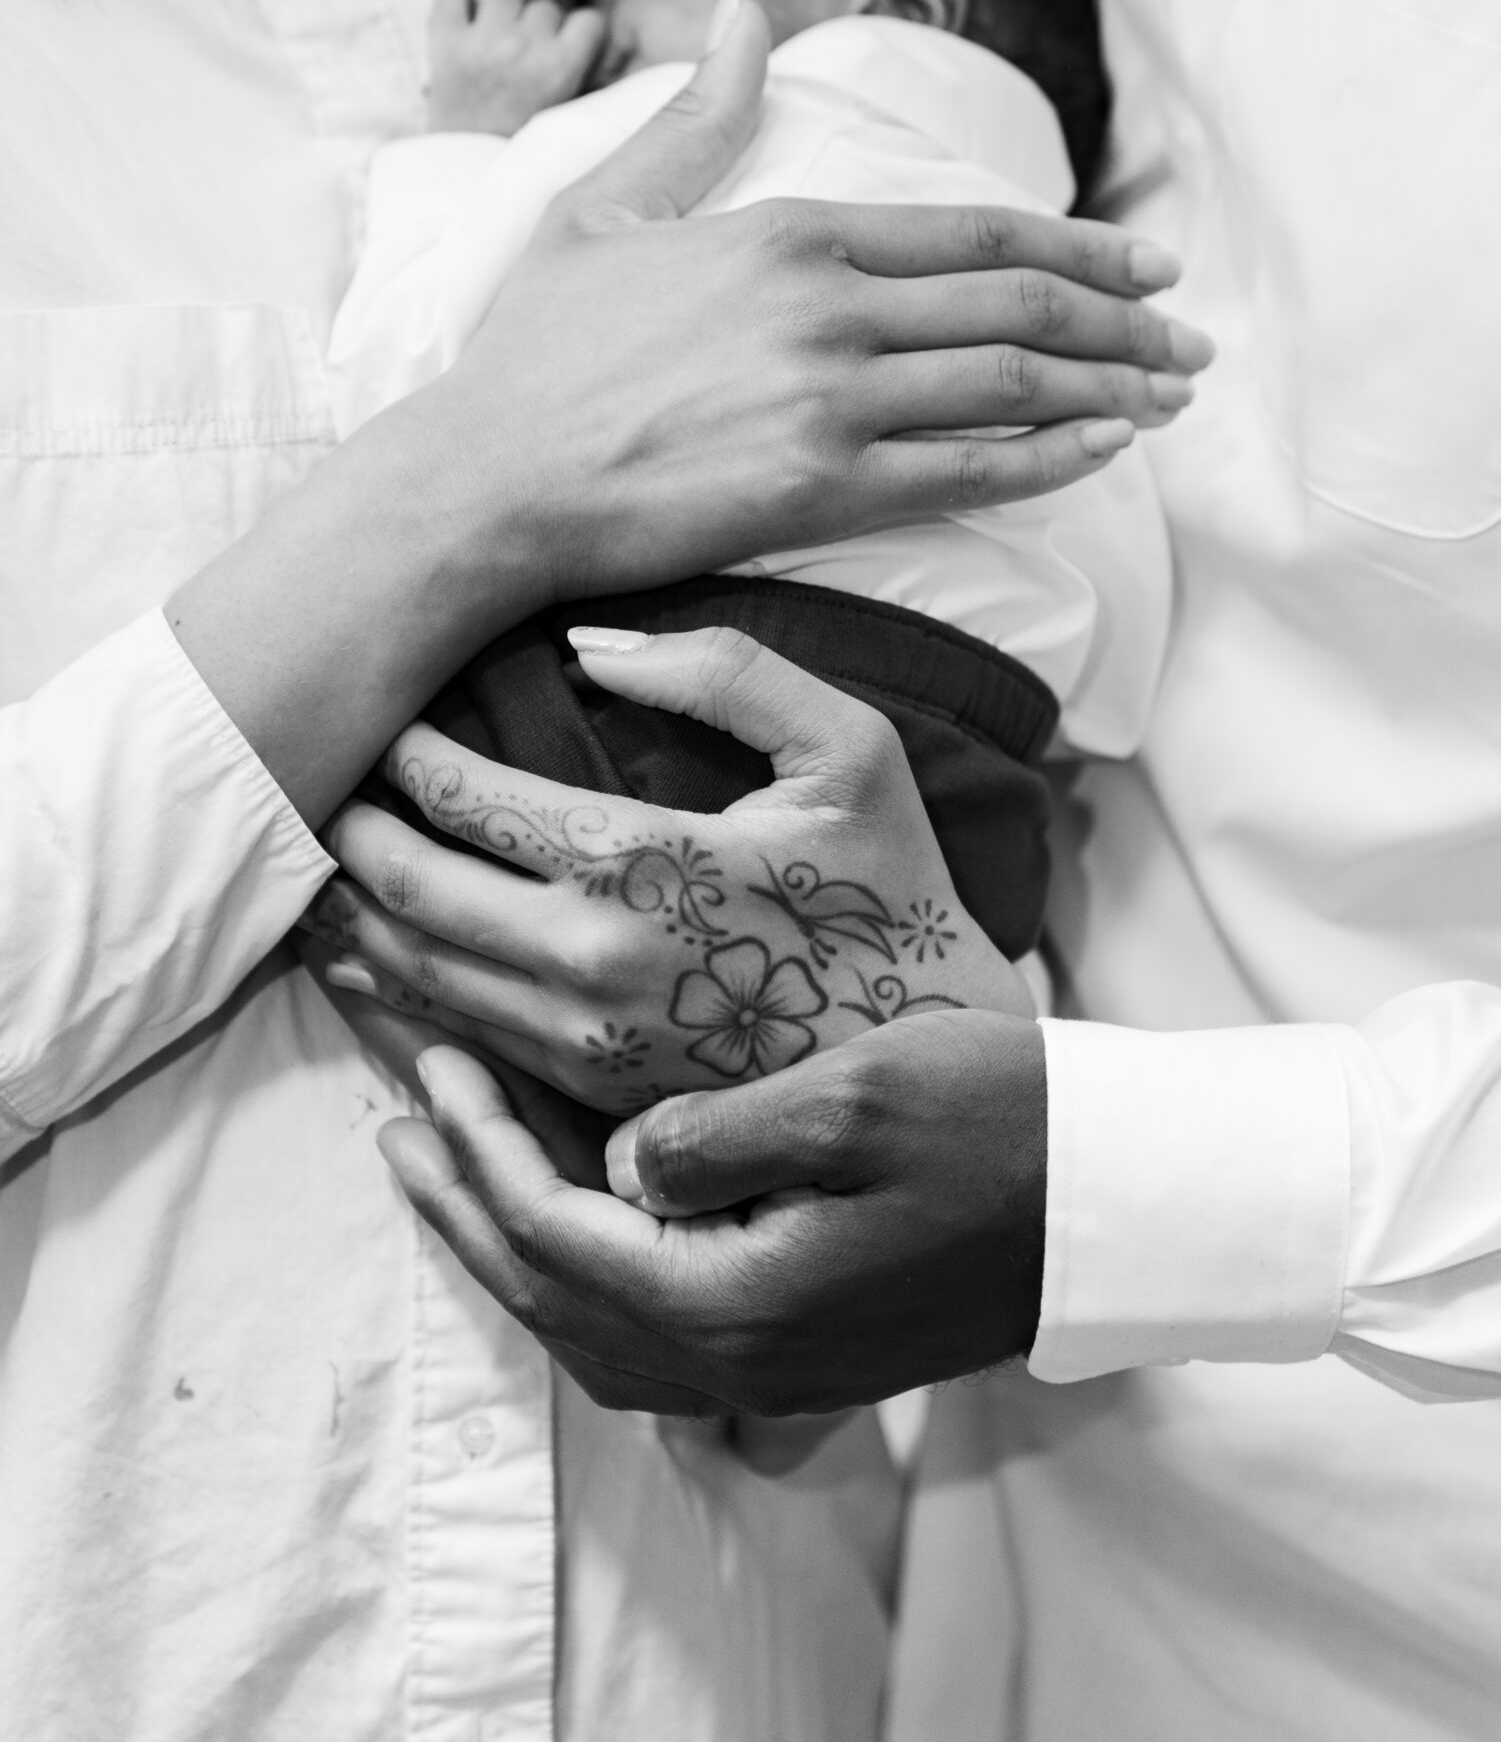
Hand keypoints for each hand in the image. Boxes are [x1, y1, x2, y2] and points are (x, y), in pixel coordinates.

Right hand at [168, 0, 1202, 830]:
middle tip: (1189, 342)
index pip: (974, 232)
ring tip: (1168, 399)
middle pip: (1017, 303)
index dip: (1079, 247)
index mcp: (788, 234)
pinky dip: (1046, 459)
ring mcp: (828, 401)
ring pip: (1008, 383)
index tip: (1146, 264)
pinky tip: (1101, 455)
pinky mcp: (817, 489)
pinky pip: (965, 472)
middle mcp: (826, 309)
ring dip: (1106, 389)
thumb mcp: (606, 208)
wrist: (483, 476)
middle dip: (1122, 322)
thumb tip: (742, 15)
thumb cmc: (535, 355)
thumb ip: (696, 119)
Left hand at [308, 625, 1034, 1107]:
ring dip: (356, 918)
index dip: (411, 756)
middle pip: (415, 890)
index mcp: (644, 858)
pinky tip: (369, 963)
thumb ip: (729, 673)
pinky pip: (457, 1040)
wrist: (938, 1058)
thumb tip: (589, 644)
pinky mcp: (591, 1097)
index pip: (471, 797)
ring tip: (321, 875)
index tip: (391, 726)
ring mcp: (584, 1041)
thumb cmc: (895, 893)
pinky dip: (395, 994)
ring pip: (418, 974)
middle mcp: (593, 957)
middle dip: (352, 836)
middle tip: (325, 793)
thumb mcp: (851, 749)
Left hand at [377, 1008, 1047, 1413]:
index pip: (555, 1235)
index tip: (432, 1068)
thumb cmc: (1002, 1121)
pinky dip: (583, 1290)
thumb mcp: (855, 1096)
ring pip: (594, 1337)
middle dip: (464, 1209)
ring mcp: (779, 1376)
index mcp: (740, 1302)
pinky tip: (572, 1236)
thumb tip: (617, 1163)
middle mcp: (745, 1364)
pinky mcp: (809, 1361)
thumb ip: (715, 1137)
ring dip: (511, 1254)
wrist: (1123, 1202)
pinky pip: (651, 1348)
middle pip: (553, 1301)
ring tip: (455, 1177)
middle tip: (399, 1125)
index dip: (480, 1150)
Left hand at [426, 0, 603, 133]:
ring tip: (495, 45)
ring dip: (502, 15)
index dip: (579, 32)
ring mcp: (483, 41)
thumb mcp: (565, 113)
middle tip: (525, 60)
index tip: (568, 48)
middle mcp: (525, 47)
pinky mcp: (446, 41)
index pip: (589, 20)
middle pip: (545, 8)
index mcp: (561, 67)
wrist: (465, 172)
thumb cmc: (519, 146)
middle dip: (538, 29)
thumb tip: (591, 42)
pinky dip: (456, 4)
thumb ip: (581, 77)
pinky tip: (464, 27)